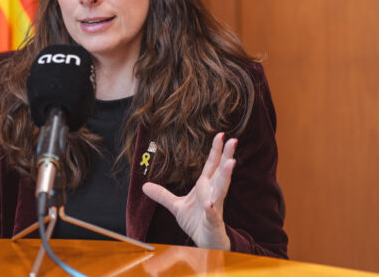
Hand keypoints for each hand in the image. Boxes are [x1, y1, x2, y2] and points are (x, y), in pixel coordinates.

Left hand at [142, 132, 236, 249]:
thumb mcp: (176, 206)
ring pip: (221, 190)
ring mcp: (215, 207)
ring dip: (226, 176)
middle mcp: (212, 193)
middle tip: (233, 141)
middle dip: (227, 156)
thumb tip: (144, 185)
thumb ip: (162, 195)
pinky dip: (211, 209)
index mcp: (205, 187)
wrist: (205, 244)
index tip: (220, 134)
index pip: (211, 165)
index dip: (215, 150)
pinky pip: (212, 214)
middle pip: (220, 172)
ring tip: (231, 162)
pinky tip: (210, 204)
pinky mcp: (213, 222)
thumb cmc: (196, 222)